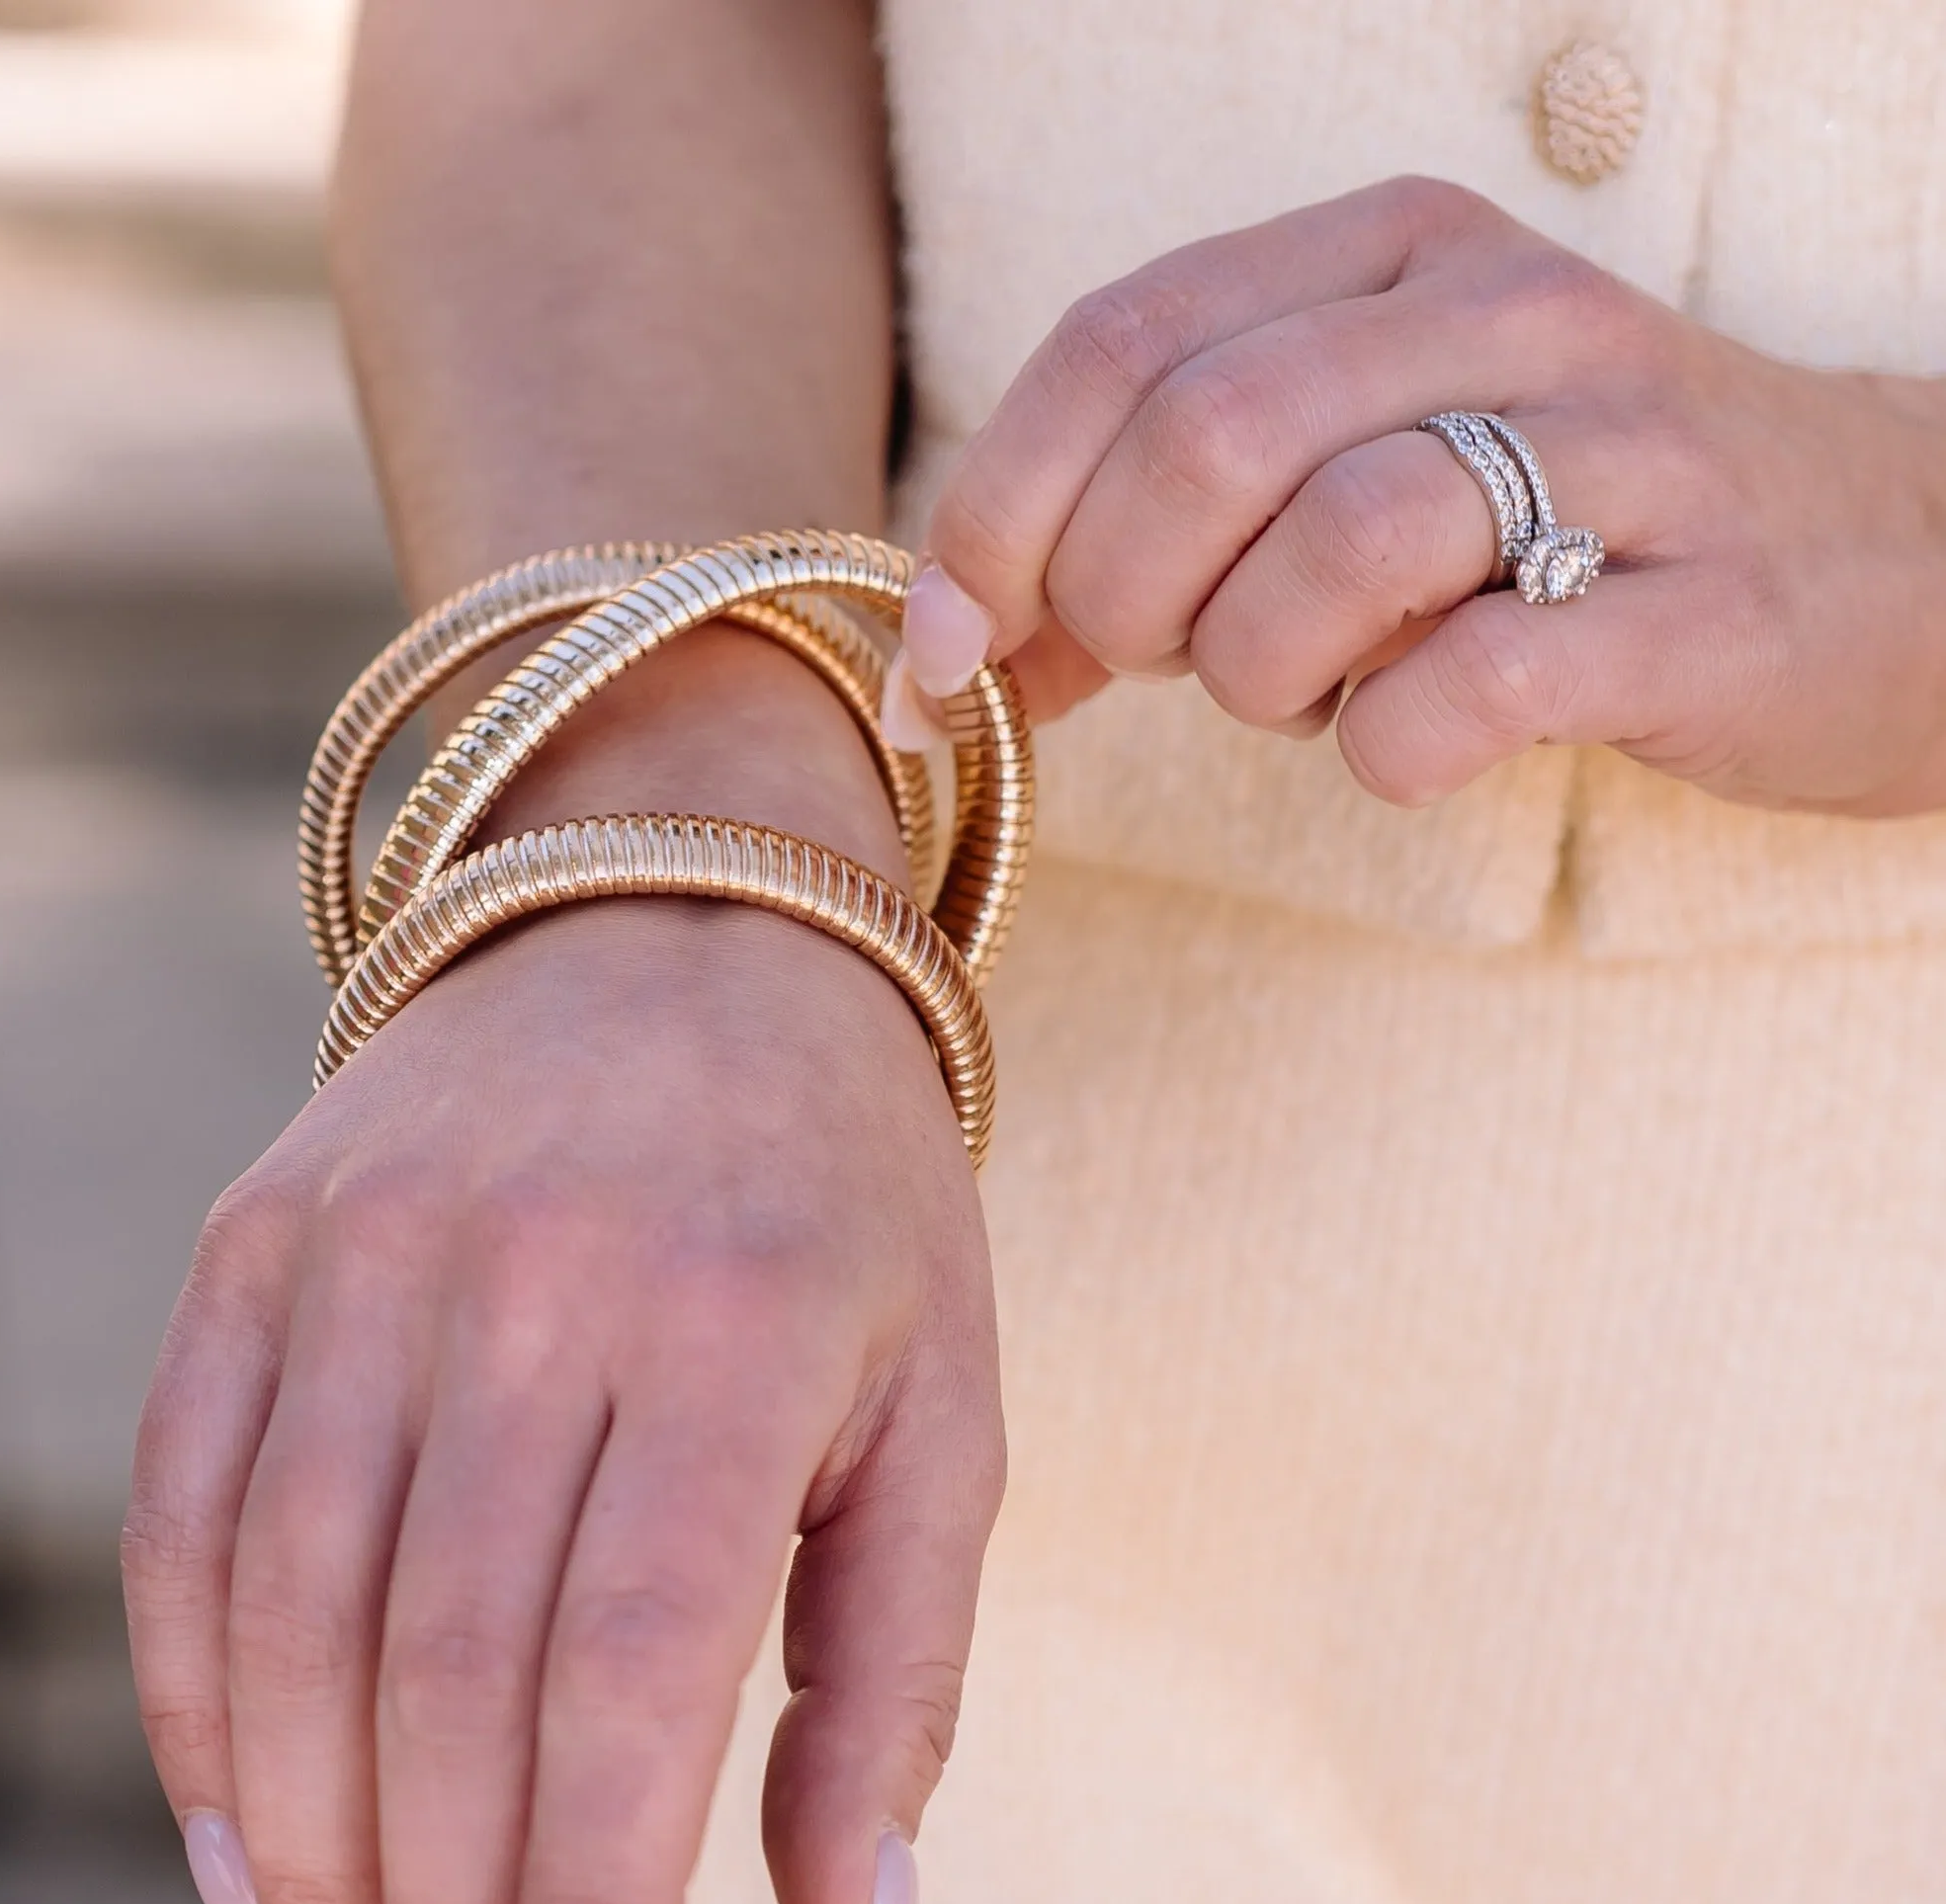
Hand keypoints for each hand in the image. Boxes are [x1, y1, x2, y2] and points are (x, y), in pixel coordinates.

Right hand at [120, 628, 1003, 1903]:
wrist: (679, 927)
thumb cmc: (839, 1209)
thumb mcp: (940, 1413)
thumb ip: (893, 1686)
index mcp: (736, 1326)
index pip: (635, 1678)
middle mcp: (529, 1280)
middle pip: (447, 1678)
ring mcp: (364, 1252)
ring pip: (291, 1621)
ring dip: (308, 1877)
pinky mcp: (254, 1245)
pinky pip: (186, 1517)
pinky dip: (197, 1717)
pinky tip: (248, 1870)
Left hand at [889, 175, 1945, 816]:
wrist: (1888, 564)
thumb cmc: (1556, 533)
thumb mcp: (1347, 478)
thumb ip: (1153, 536)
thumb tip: (951, 654)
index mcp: (1391, 256)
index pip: (1121, 337)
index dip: (995, 507)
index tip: (952, 646)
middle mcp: (1505, 316)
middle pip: (1210, 434)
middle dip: (1117, 596)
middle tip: (1156, 671)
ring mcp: (1626, 451)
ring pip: (1342, 541)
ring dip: (1260, 670)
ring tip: (1304, 699)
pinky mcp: (1708, 608)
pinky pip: (1485, 678)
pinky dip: (1393, 745)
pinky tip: (1407, 746)